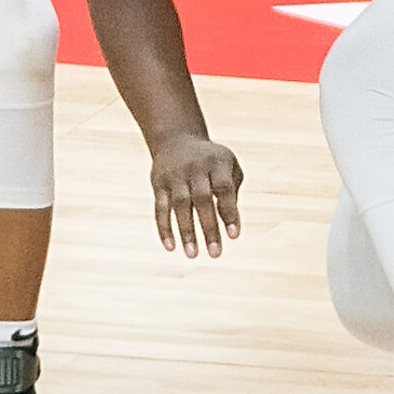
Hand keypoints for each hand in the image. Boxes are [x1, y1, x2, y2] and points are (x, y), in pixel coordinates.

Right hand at [149, 133, 240, 258]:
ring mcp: (175, 176)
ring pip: (179, 205)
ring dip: (186, 231)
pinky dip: (164, 228)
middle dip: (209, 228)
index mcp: (217, 163)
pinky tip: (170, 247)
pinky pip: (160, 208)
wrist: (177, 139)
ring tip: (192, 255)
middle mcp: (195, 168)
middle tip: (215, 254)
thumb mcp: (228, 167)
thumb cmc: (211, 162)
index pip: (224, 189)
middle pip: (202, 199)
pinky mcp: (158, 184)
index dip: (229, 212)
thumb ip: (232, 193)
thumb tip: (230, 224)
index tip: (234, 236)